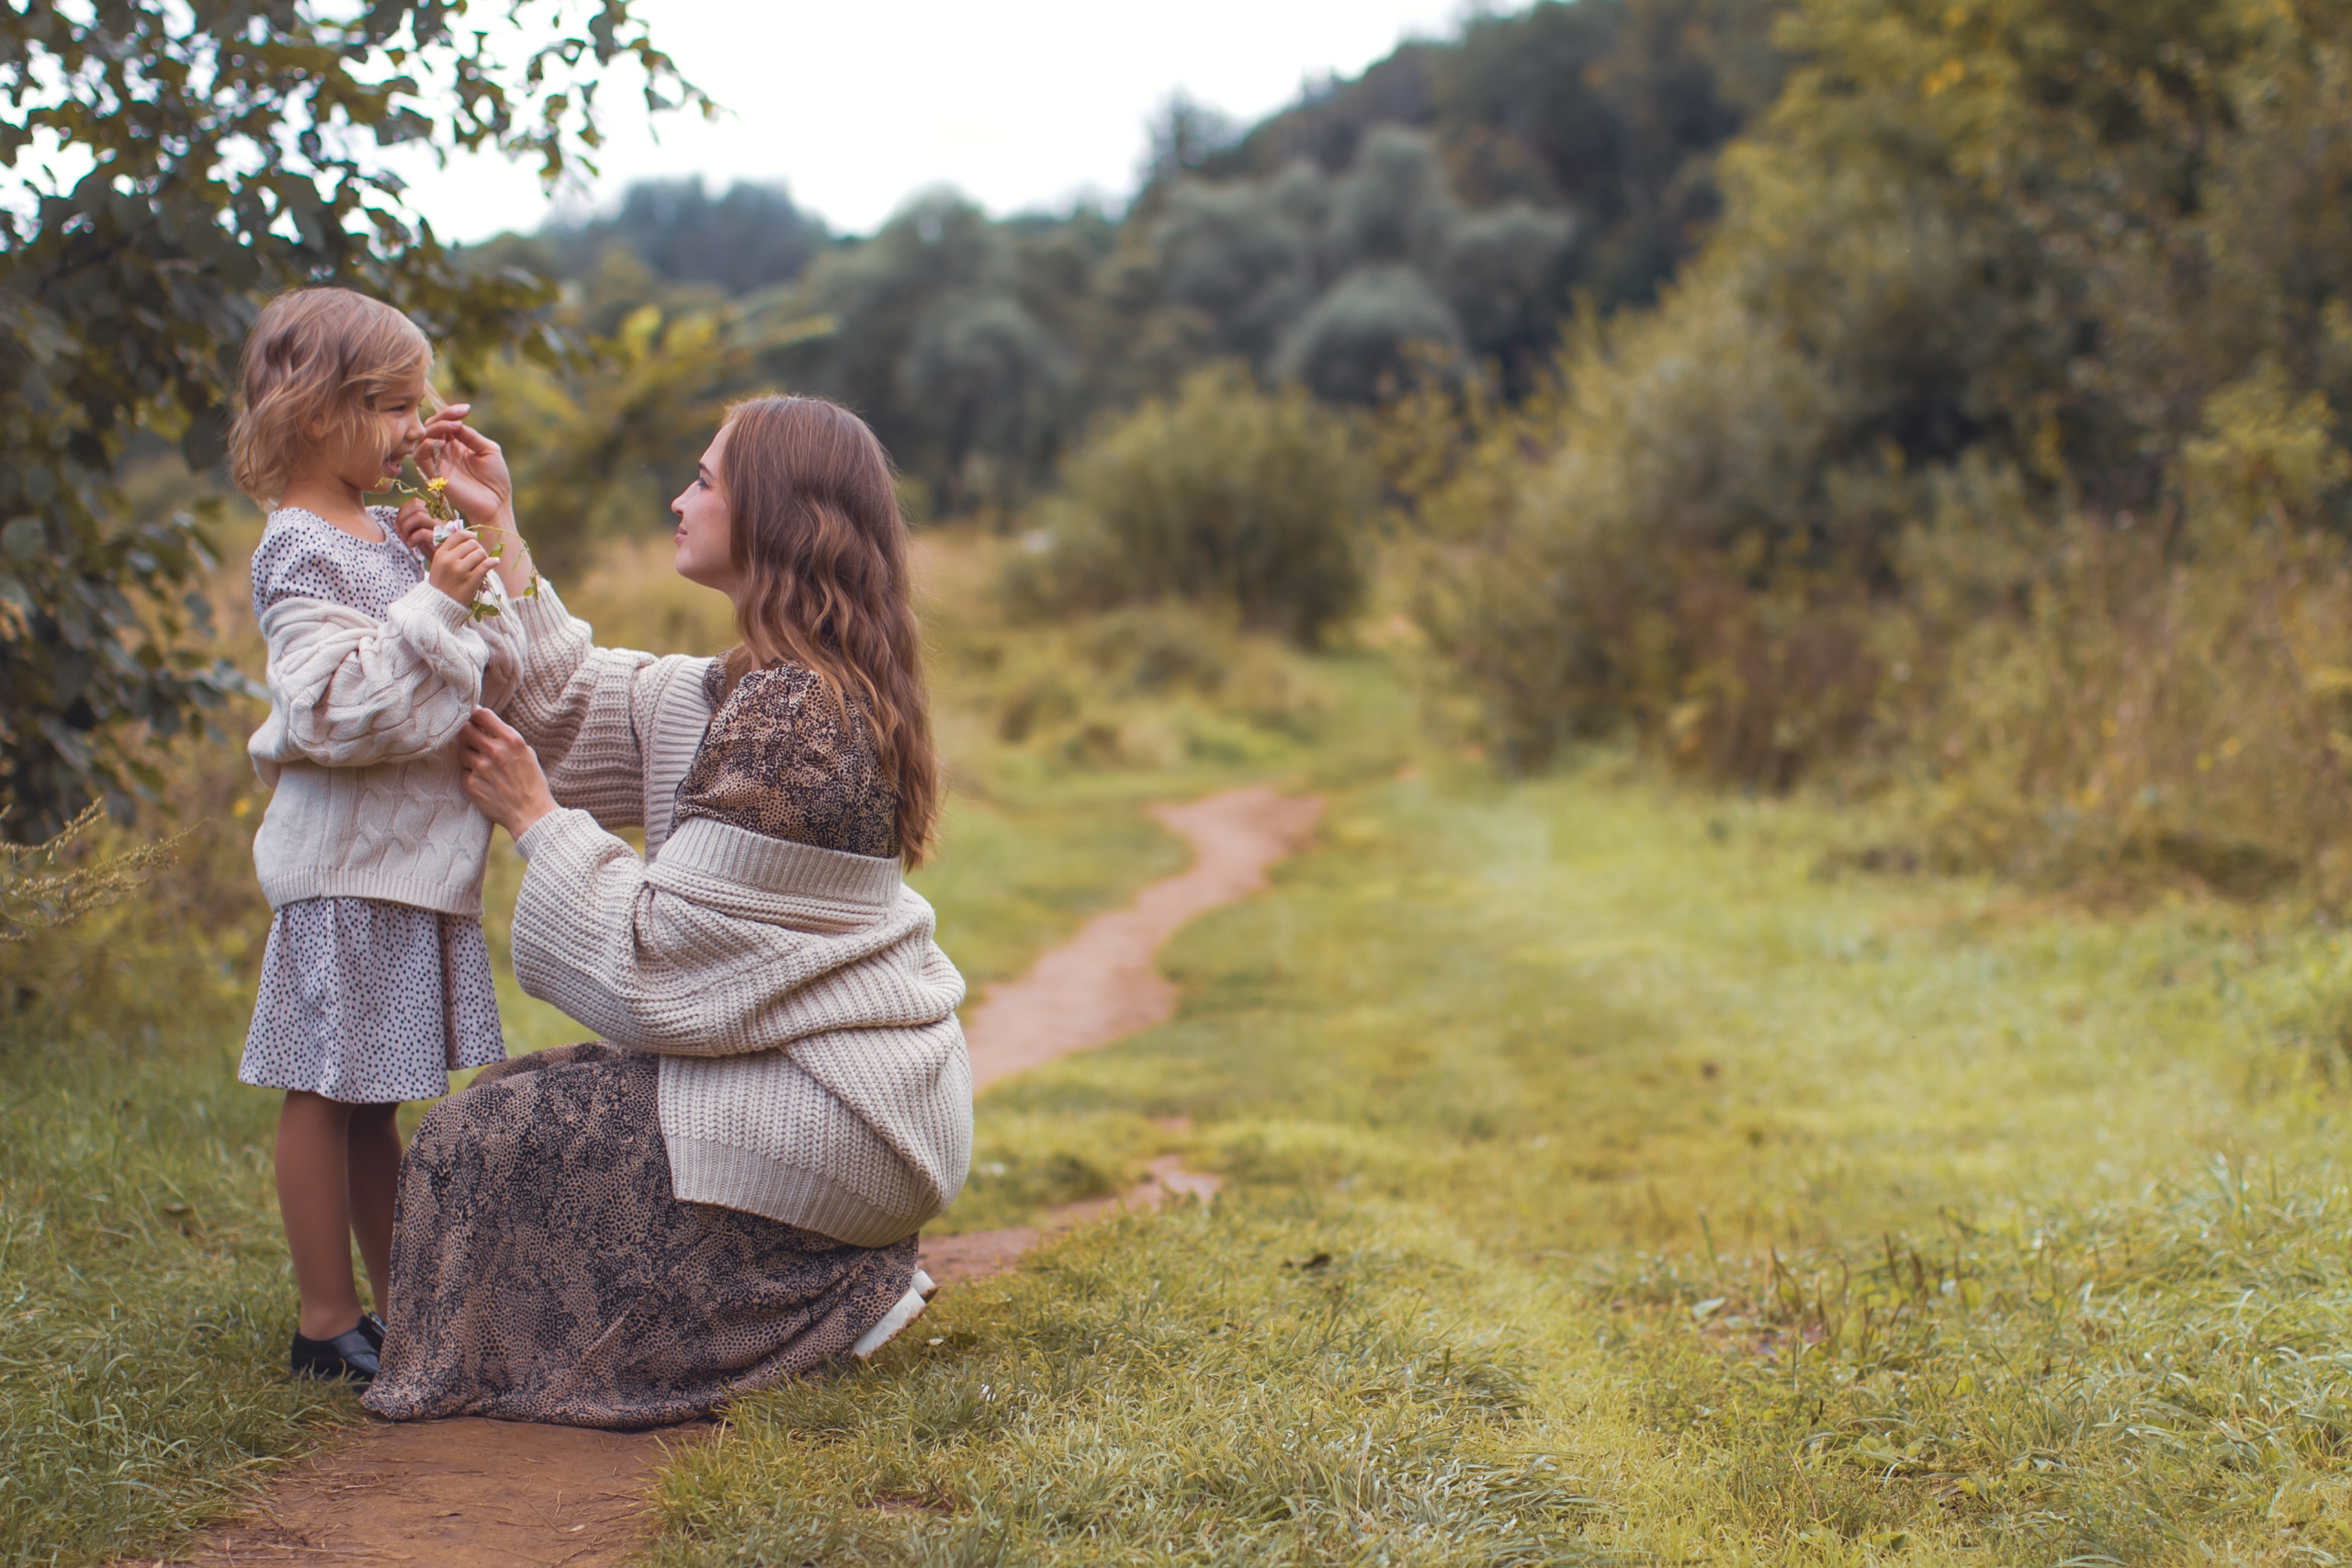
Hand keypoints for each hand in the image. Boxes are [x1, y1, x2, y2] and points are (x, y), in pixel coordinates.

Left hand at [395, 499, 436, 556]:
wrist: (447, 564)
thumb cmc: (433, 550)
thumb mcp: (422, 533)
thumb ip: (414, 524)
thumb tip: (397, 520)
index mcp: (434, 514)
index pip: (415, 502)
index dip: (402, 512)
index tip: (398, 526)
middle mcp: (439, 517)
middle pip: (416, 505)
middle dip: (402, 518)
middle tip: (399, 532)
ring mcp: (441, 527)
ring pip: (419, 516)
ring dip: (406, 527)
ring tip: (405, 539)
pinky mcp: (441, 540)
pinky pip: (423, 533)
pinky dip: (413, 538)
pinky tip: (412, 546)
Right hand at [420, 405, 535, 596]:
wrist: (496, 505)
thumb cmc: (496, 480)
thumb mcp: (488, 450)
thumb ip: (471, 436)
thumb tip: (456, 423)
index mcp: (457, 445)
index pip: (445, 423)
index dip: (451, 413)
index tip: (466, 409)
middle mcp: (444, 452)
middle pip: (432, 426)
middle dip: (444, 416)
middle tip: (460, 414)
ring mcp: (438, 462)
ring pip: (424, 437)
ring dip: (437, 427)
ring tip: (456, 426)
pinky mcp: (433, 475)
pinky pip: (419, 455)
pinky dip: (428, 443)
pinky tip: (445, 439)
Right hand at [428, 529, 491, 606]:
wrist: (439, 606)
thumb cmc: (442, 584)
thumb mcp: (439, 564)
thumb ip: (451, 551)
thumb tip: (470, 537)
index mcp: (441, 554)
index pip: (459, 535)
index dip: (470, 536)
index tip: (474, 540)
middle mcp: (449, 560)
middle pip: (472, 543)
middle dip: (478, 549)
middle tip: (479, 557)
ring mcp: (460, 570)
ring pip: (480, 553)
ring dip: (485, 557)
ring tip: (482, 564)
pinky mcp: (470, 580)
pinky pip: (486, 565)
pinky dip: (493, 562)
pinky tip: (495, 562)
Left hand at [456, 708, 556, 837]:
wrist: (531, 814)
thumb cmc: (532, 782)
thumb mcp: (526, 753)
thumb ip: (505, 738)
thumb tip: (484, 726)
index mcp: (511, 739)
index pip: (481, 714)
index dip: (475, 715)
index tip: (474, 719)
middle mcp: (494, 751)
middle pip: (465, 729)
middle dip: (468, 733)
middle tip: (473, 740)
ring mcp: (480, 767)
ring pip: (461, 750)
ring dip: (468, 754)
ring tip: (482, 765)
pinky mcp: (470, 783)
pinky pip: (463, 771)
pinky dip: (470, 774)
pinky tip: (484, 782)